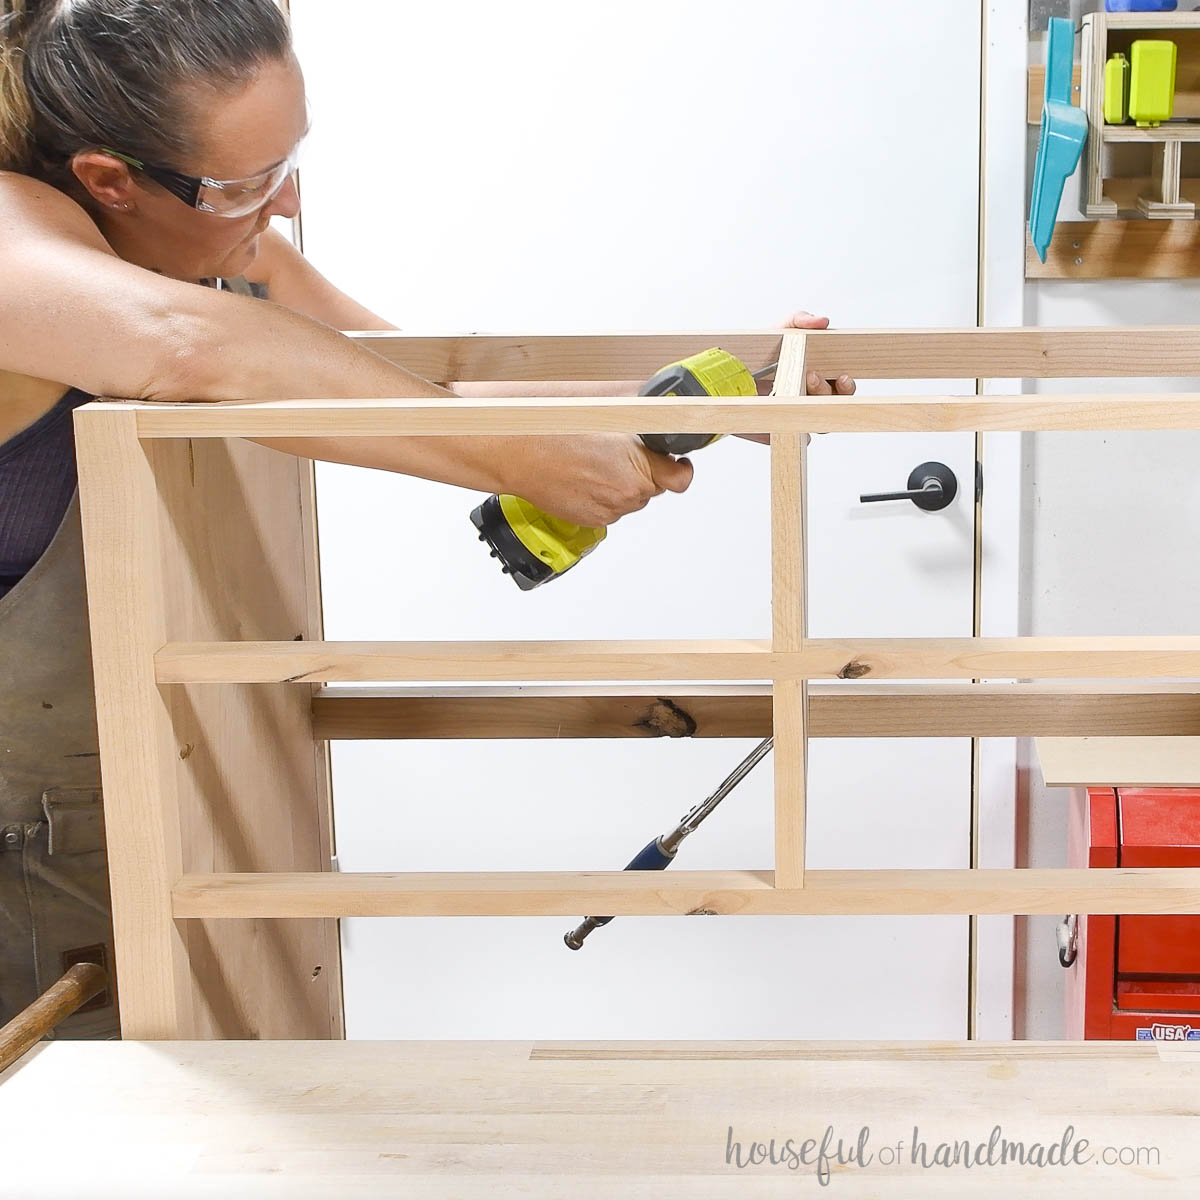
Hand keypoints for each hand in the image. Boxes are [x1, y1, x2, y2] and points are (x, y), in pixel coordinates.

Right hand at [509, 433, 692, 527]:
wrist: (524, 456)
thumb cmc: (560, 436)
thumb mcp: (610, 424)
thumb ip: (640, 437)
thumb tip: (660, 435)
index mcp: (639, 468)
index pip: (680, 479)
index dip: (681, 469)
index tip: (679, 463)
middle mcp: (629, 494)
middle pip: (652, 488)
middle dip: (643, 473)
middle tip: (618, 456)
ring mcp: (611, 511)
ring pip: (630, 500)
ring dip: (622, 487)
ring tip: (594, 467)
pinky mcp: (594, 521)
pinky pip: (610, 510)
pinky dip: (603, 497)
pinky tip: (584, 480)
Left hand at [739, 309, 856, 443]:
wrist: (725, 375)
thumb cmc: (757, 353)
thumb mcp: (780, 330)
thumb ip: (801, 321)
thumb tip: (823, 321)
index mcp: (819, 377)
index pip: (842, 388)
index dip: (846, 385)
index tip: (841, 376)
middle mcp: (809, 399)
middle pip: (834, 406)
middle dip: (828, 392)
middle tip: (811, 376)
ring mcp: (795, 416)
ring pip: (819, 425)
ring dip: (814, 410)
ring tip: (796, 391)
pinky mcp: (778, 431)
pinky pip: (793, 438)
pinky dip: (794, 428)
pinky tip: (784, 414)